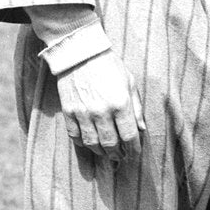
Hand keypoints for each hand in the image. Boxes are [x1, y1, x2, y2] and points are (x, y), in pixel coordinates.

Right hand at [56, 47, 145, 161]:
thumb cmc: (109, 66)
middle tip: (120, 156)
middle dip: (117, 154)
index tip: (135, 152)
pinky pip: (75, 136)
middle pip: (111, 144)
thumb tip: (141, 129)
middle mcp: (101, 111)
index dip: (133, 149)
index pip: (129, 136)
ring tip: (106, 152)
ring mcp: (83, 112)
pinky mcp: (68, 111)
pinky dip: (83, 143)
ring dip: (100, 152)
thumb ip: (136, 107)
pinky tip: (89, 142)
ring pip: (92, 144)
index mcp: (120, 103)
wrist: (80, 53)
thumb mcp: (129, 82)